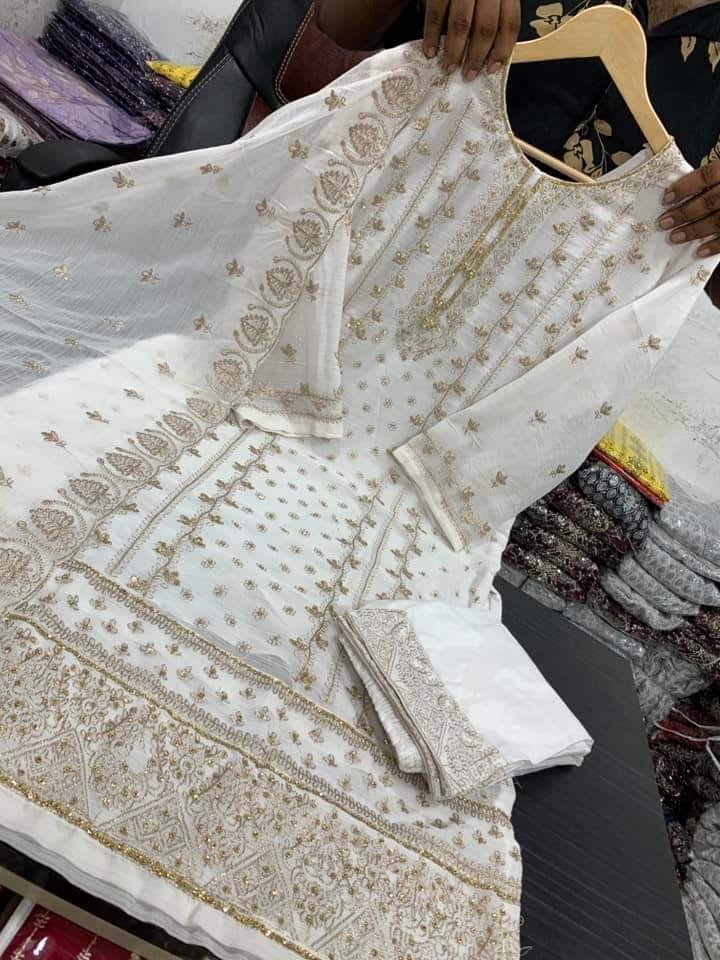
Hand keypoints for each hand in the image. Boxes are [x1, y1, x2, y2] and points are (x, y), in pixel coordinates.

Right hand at [422, 0, 520, 79]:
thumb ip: (495, 12)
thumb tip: (491, 50)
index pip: (509, 22)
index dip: (503, 49)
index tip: (493, 68)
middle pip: (485, 27)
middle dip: (476, 55)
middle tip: (468, 75)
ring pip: (461, 23)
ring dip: (454, 50)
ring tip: (448, 67)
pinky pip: (435, 12)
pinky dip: (431, 35)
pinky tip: (429, 51)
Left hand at [660, 161, 719, 306]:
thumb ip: (715, 175)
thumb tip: (687, 187)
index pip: (707, 175)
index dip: (685, 186)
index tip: (666, 198)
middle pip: (710, 200)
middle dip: (685, 212)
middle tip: (663, 222)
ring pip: (719, 220)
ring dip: (695, 230)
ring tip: (674, 237)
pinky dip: (716, 245)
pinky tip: (699, 251)